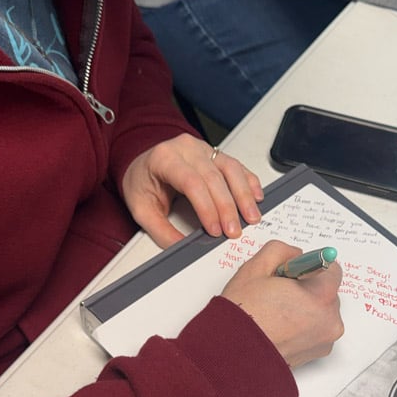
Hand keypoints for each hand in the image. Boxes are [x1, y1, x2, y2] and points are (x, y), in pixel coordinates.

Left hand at [122, 134, 263, 247]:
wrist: (142, 164)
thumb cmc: (141, 182)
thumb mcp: (141, 208)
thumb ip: (161, 230)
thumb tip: (184, 248)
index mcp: (165, 159)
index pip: (191, 182)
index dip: (207, 207)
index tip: (214, 229)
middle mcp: (186, 149)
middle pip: (214, 177)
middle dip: (227, 208)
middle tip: (234, 231)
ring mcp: (203, 148)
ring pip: (230, 169)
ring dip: (244, 195)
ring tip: (251, 217)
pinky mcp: (215, 154)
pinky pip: (236, 165)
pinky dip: (249, 181)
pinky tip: (256, 196)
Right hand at [221, 241, 343, 368]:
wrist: (233, 355)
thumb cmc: (243, 315)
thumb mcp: (256, 268)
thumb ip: (281, 251)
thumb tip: (294, 255)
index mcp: (322, 295)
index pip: (331, 269)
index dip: (308, 267)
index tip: (292, 274)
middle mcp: (330, 319)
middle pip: (326, 292)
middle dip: (307, 289)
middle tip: (278, 295)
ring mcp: (325, 340)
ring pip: (320, 312)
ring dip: (305, 309)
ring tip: (276, 314)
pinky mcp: (317, 354)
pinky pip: (316, 331)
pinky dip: (302, 327)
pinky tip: (280, 328)